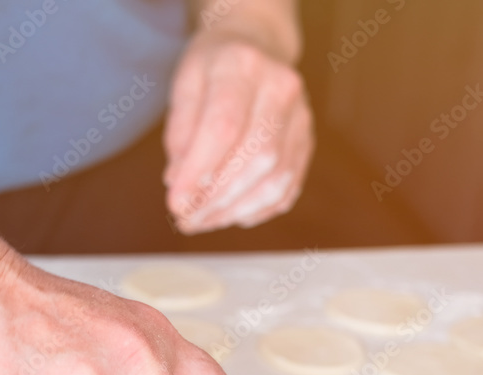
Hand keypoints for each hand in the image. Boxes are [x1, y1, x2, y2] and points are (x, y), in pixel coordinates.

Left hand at [164, 30, 313, 233]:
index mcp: (243, 65)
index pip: (224, 127)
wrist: (257, 45)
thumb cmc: (214, 68)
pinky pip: (288, 187)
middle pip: (254, 156)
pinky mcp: (307, 142)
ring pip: (275, 177)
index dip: (199, 172)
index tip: (176, 203)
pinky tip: (231, 214)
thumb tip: (178, 181)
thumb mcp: (185, 84)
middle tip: (186, 219)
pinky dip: (258, 210)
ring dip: (235, 209)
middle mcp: (281, 88)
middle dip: (216, 198)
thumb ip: (180, 131)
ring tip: (203, 221)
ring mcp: (301, 116)